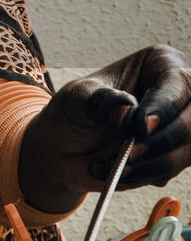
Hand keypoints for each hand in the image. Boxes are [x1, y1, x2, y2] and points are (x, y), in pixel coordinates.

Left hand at [19, 44, 190, 213]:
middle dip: (162, 141)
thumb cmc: (74, 111)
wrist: (62, 148)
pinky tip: (116, 173)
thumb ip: (101, 101)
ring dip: (151, 165)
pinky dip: (142, 176)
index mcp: (161, 64)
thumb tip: (126, 111)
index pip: (178, 84)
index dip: (164, 107)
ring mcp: (179, 128)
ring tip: (111, 167)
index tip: (142, 127)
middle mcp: (179, 94)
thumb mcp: (78, 98)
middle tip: (129, 155)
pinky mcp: (172, 157)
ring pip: (187, 150)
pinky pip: (169, 171)